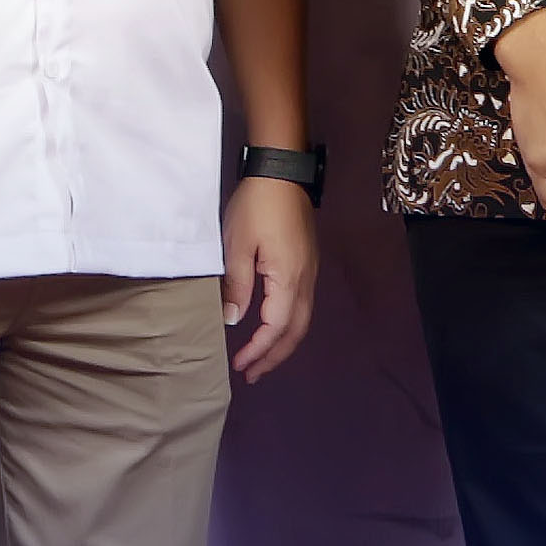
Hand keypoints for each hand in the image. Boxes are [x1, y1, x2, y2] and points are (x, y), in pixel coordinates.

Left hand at [222, 176, 318, 382]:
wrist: (282, 172)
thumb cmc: (256, 207)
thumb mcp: (237, 246)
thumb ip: (237, 285)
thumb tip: (235, 320)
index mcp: (288, 278)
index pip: (275, 327)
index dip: (258, 350)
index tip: (239, 365)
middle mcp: (305, 280)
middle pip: (296, 330)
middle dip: (275, 356)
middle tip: (252, 374)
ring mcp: (310, 271)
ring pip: (302, 319)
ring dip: (283, 342)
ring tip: (262, 357)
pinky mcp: (307, 262)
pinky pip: (302, 305)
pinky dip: (288, 324)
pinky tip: (273, 326)